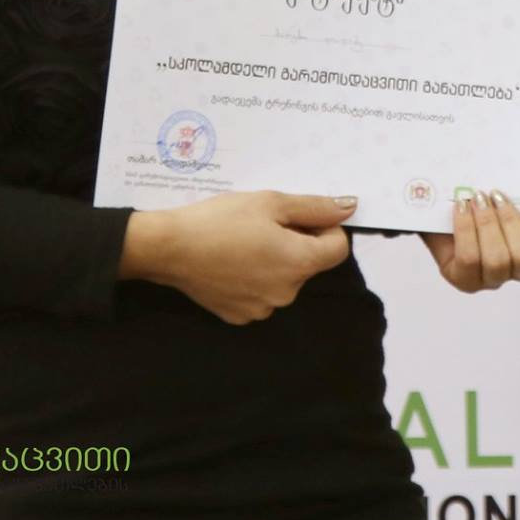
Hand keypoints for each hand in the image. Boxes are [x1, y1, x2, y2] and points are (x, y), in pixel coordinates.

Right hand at [119, 190, 353, 324]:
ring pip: (286, 278)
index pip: (338, 248)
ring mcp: (263, 309)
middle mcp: (287, 294)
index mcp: (299, 264)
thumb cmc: (222, 219)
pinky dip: (256, 277)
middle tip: (265, 224)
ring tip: (244, 242)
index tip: (298, 216)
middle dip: (297, 241)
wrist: (169, 248)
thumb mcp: (271, 202)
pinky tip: (232, 262)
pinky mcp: (241, 316)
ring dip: (276, 260)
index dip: (325, 227)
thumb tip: (349, 207)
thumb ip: (315, 207)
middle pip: (310, 263)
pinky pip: (263, 294)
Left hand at [422, 184, 519, 293]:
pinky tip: (461, 208)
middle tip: (496, 194)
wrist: (456, 178)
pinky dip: (465, 229)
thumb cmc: (502, 186)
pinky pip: (469, 261)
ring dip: (485, 224)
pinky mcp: (462, 277)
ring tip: (476, 199)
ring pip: (497, 262)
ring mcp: (491, 277)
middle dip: (509, 220)